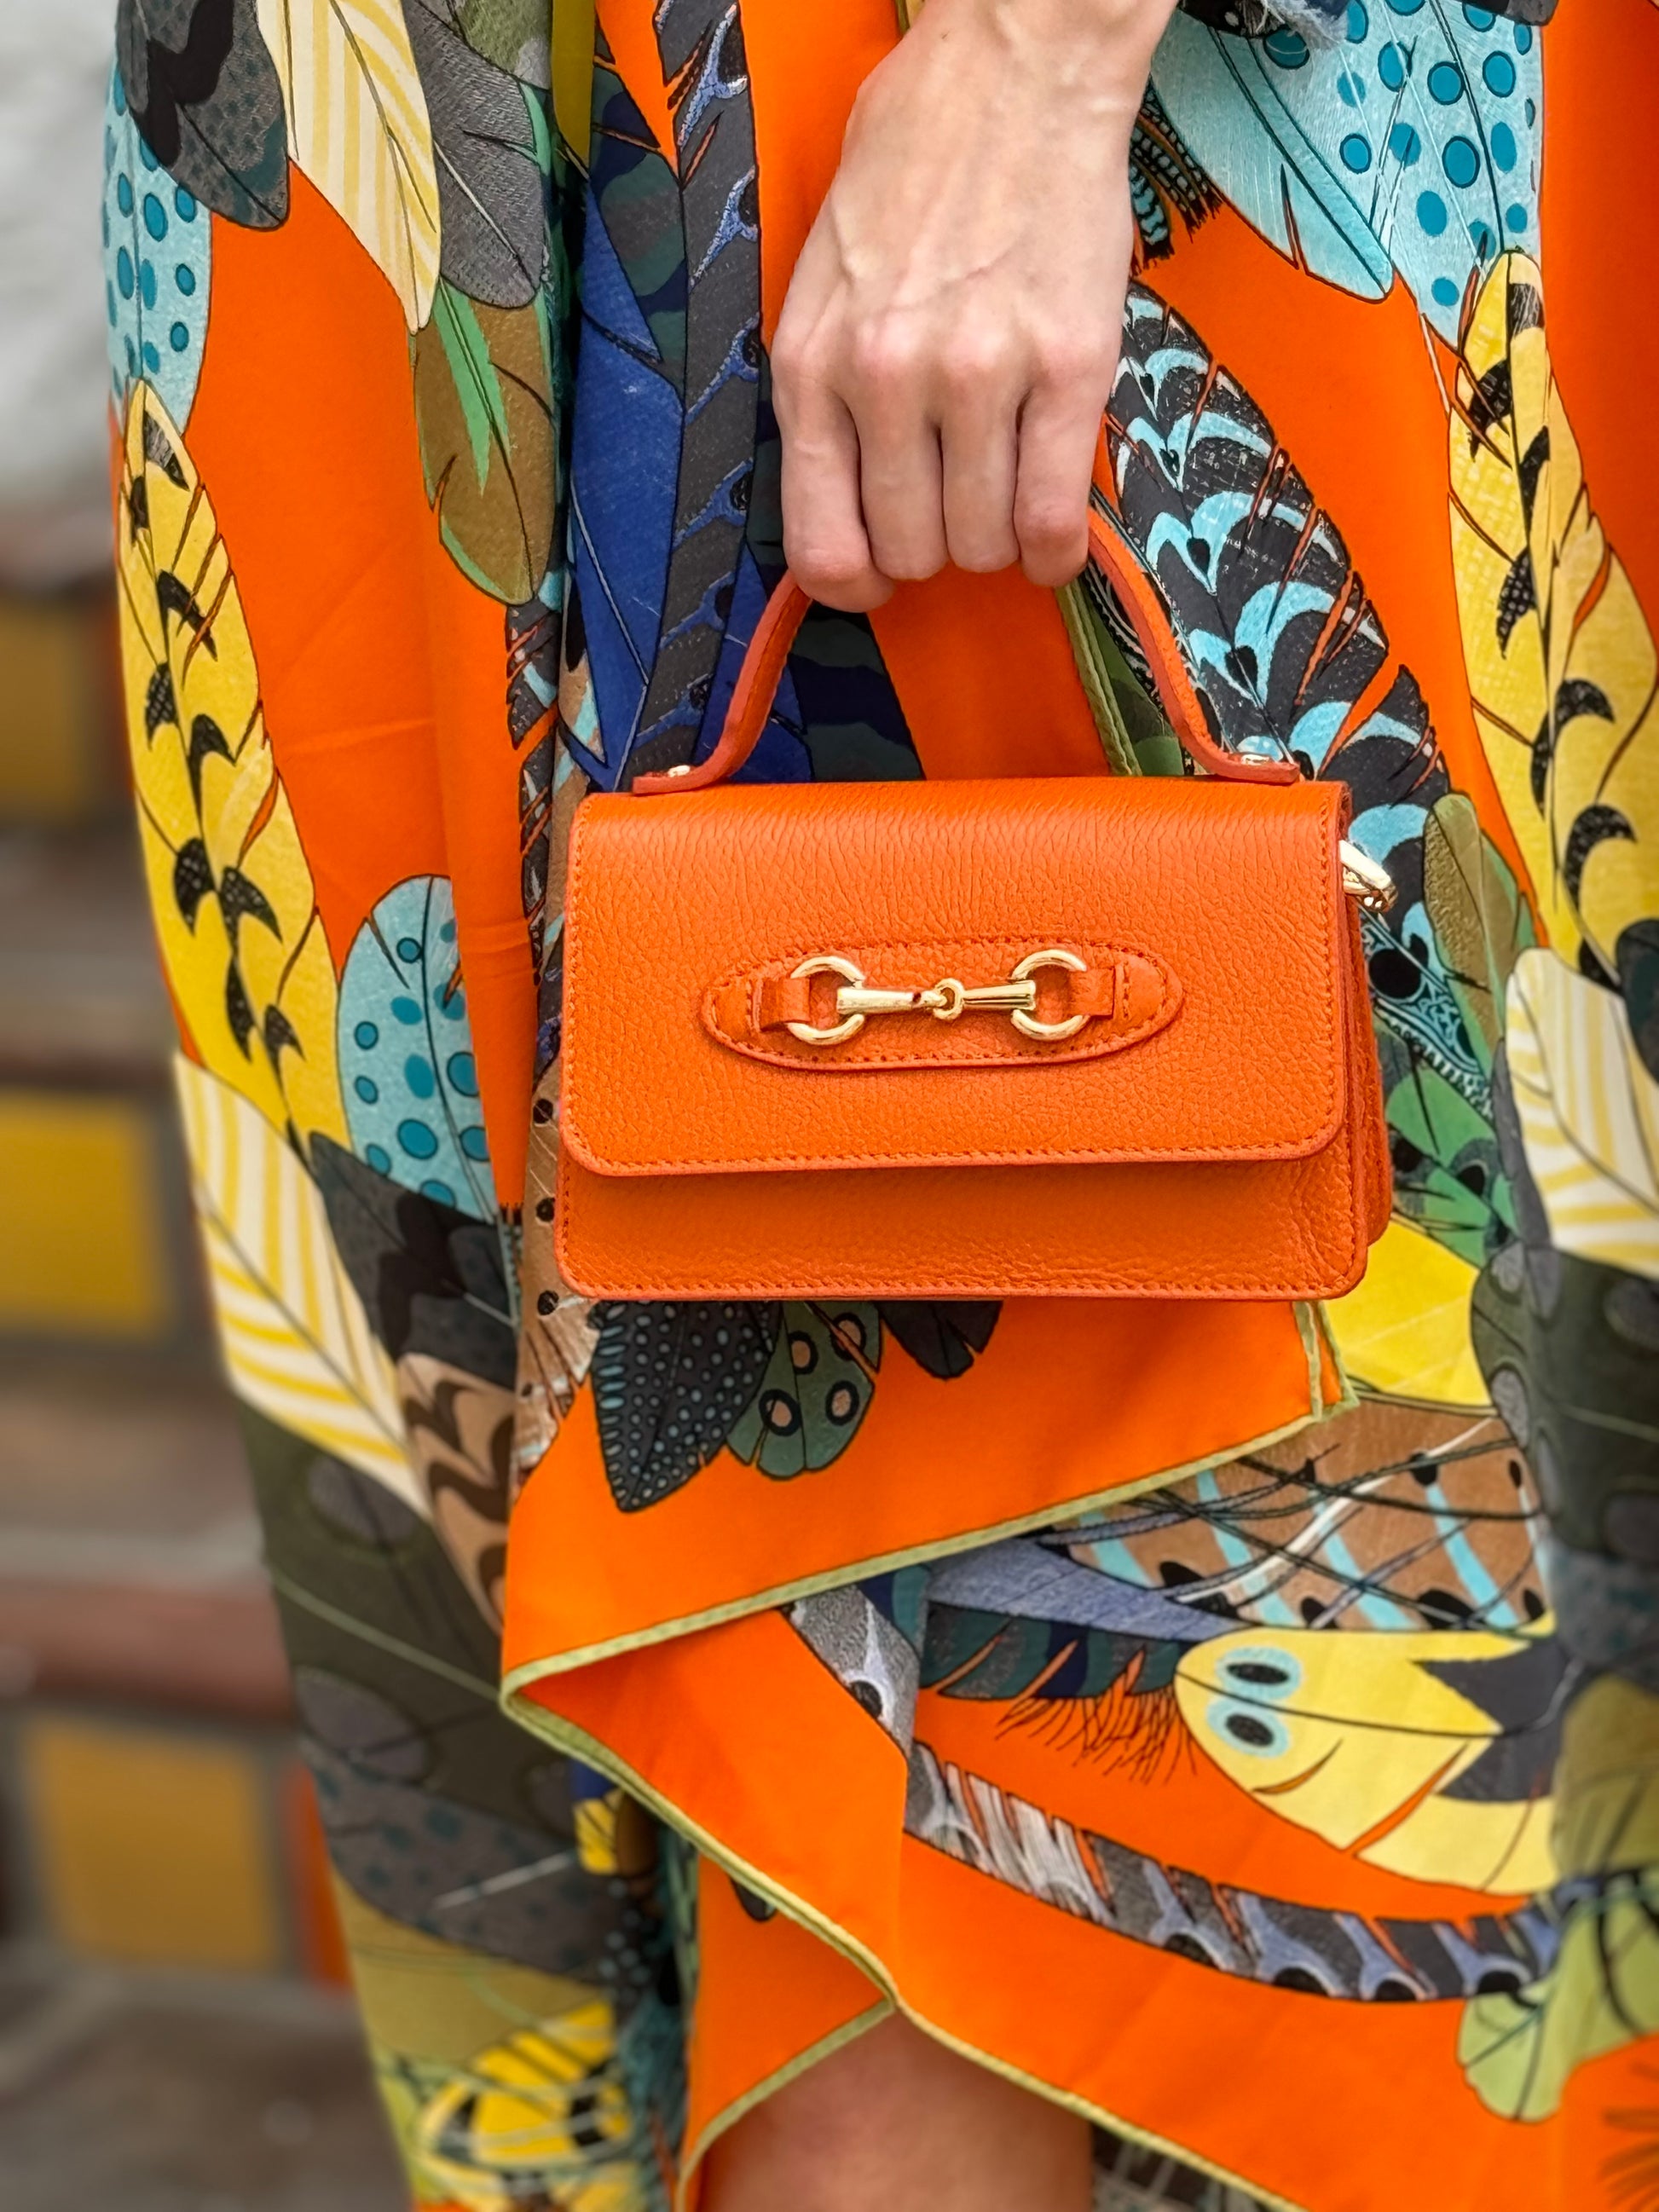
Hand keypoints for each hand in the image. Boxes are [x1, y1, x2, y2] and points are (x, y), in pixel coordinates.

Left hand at [771, 0, 1175, 611]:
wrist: (1013, 71)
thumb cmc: (915, 167)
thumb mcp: (825, 288)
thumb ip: (828, 396)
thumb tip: (849, 513)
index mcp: (812, 365)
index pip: (821, 545)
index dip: (857, 582)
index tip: (882, 573)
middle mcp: (885, 379)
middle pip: (912, 552)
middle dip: (938, 547)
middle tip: (958, 502)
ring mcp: (977, 375)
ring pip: (983, 544)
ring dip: (1000, 542)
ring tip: (1008, 494)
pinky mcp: (1065, 366)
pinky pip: (1055, 517)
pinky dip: (1059, 550)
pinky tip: (1057, 536)